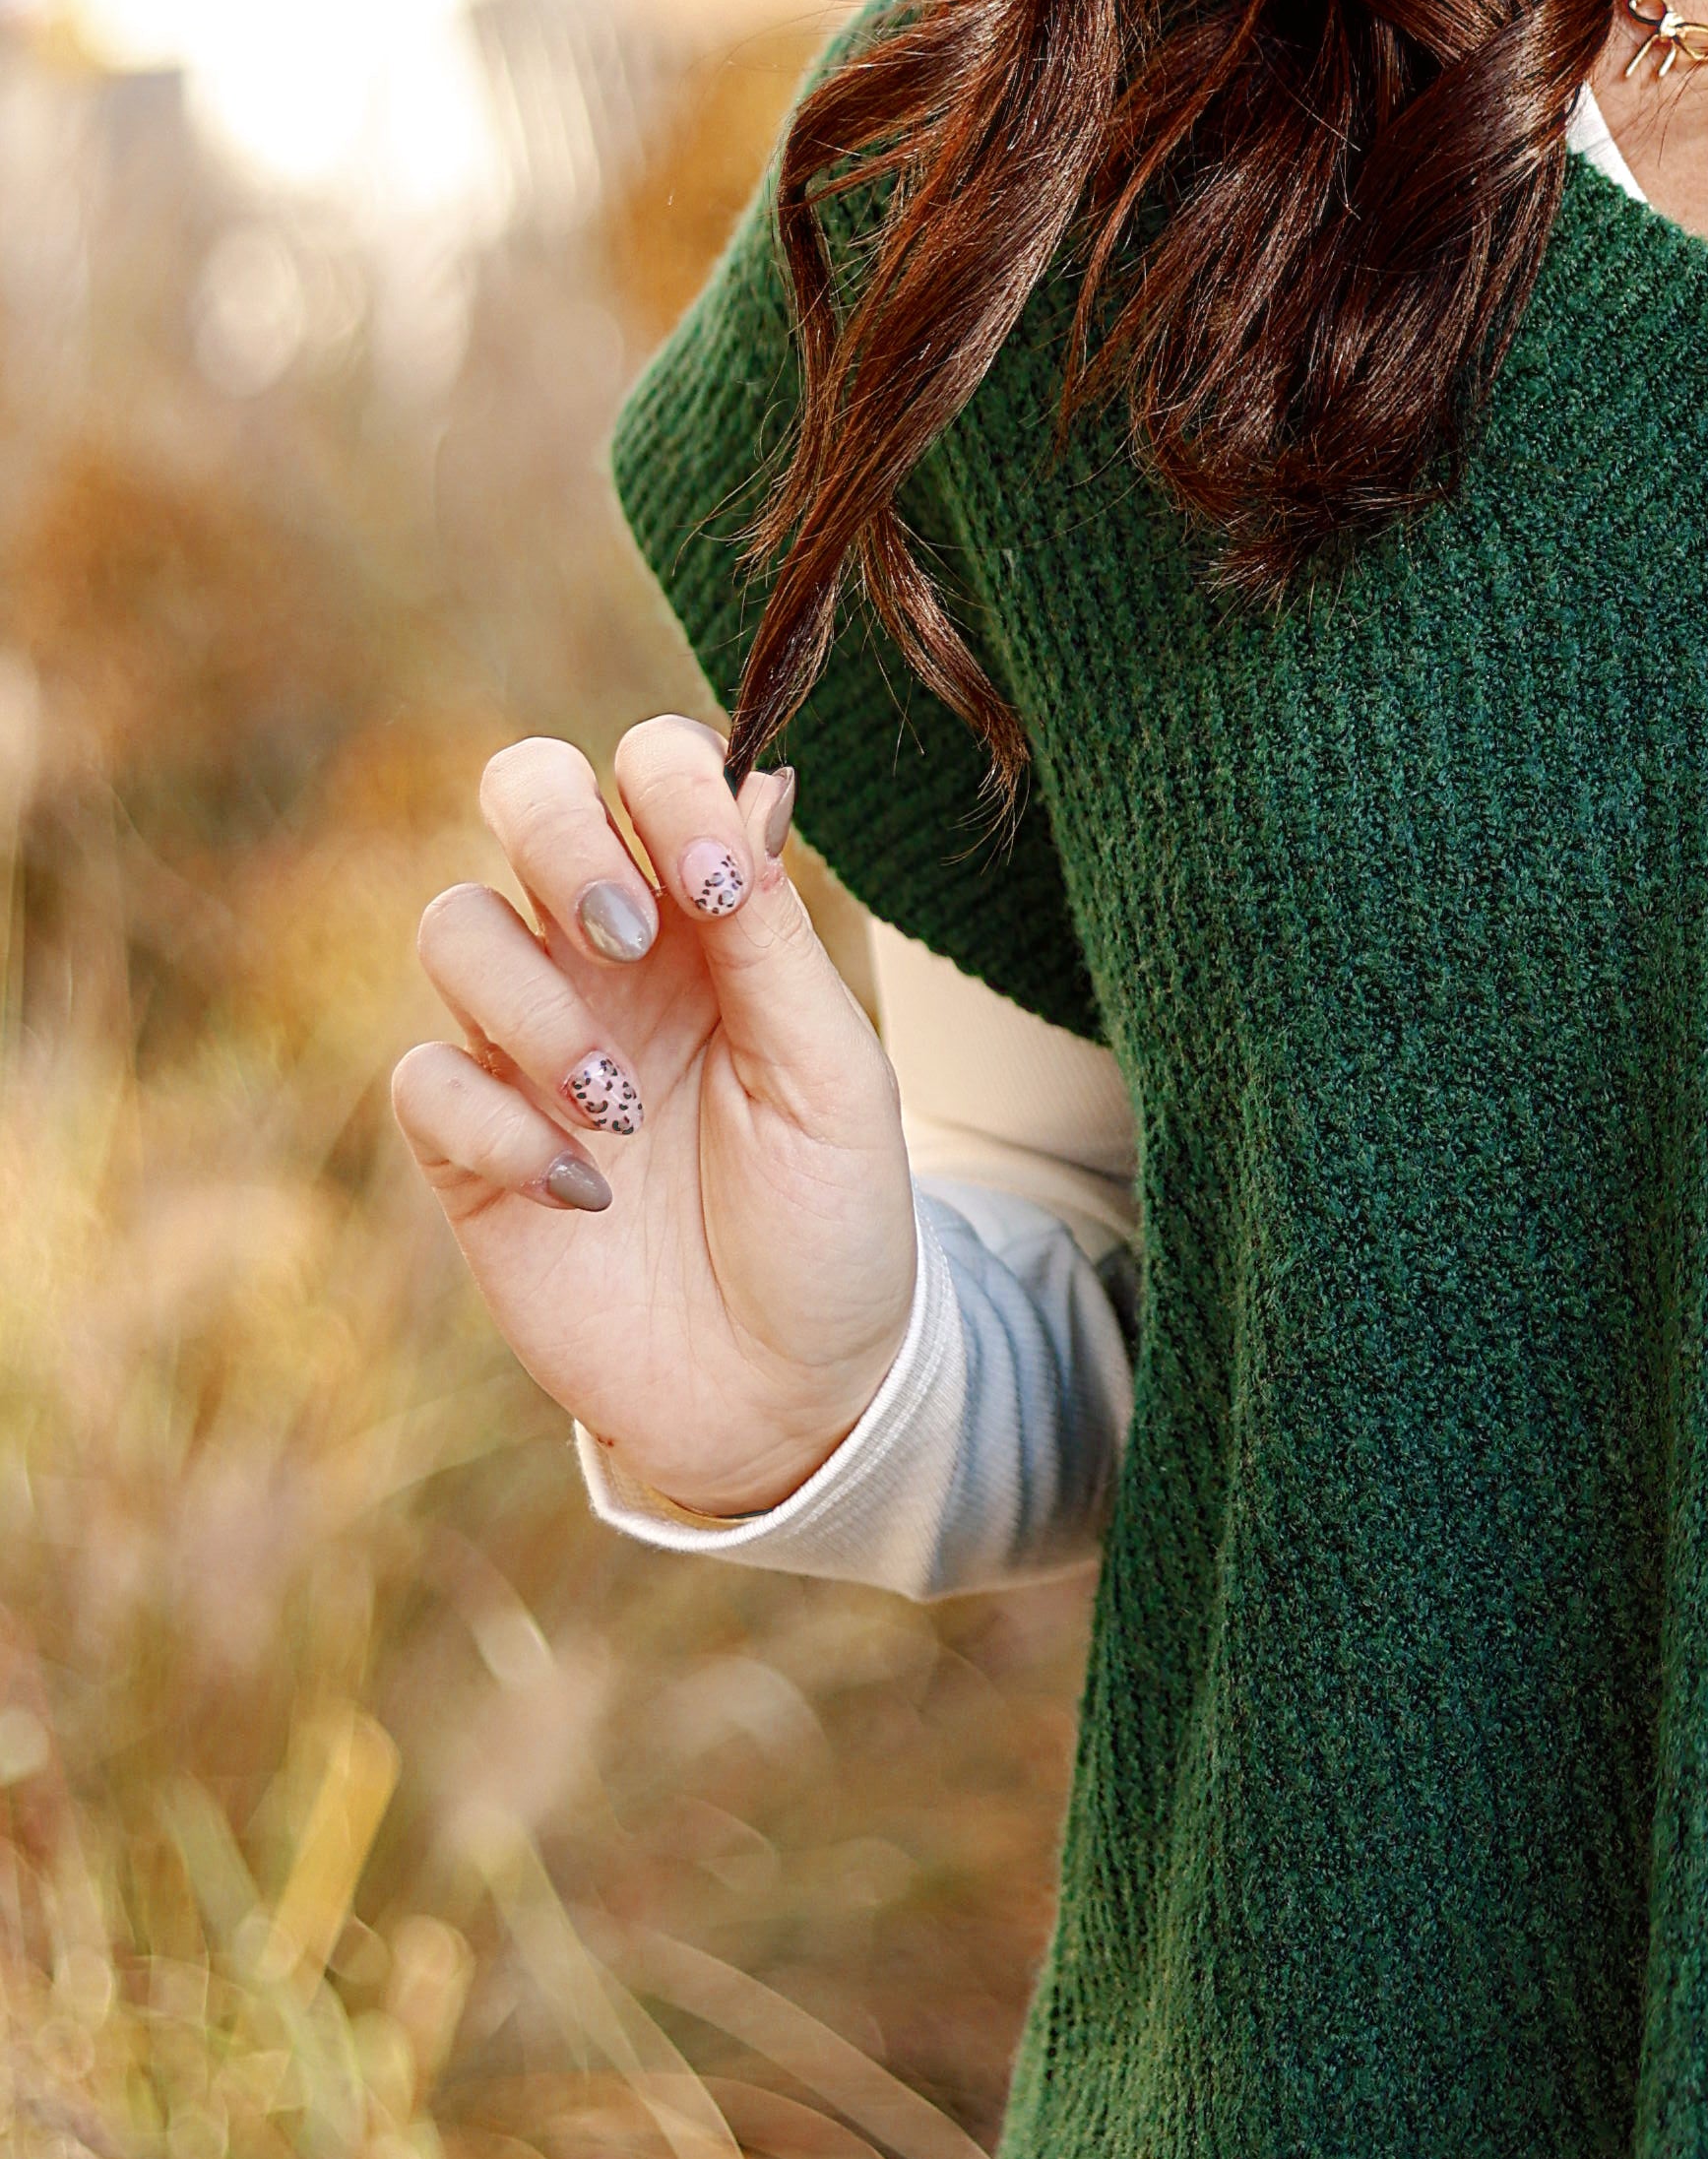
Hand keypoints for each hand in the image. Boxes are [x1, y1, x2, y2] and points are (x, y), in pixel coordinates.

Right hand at [389, 717, 917, 1521]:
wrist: (788, 1391)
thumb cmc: (830, 1220)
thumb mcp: (831, 1075)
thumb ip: (774, 935)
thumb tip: (755, 778)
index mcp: (706, 914)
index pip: (648, 767)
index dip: (665, 787)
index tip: (716, 888)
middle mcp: (605, 955)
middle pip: (520, 791)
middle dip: (558, 835)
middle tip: (628, 937)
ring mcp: (526, 1043)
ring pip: (455, 925)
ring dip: (533, 1005)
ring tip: (623, 1110)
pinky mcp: (465, 1146)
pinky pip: (425, 1078)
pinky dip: (499, 1126)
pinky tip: (587, 1194)